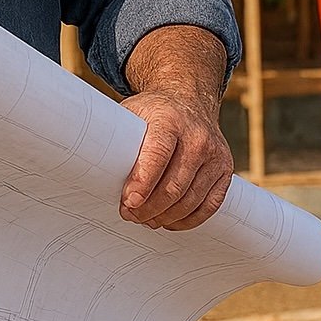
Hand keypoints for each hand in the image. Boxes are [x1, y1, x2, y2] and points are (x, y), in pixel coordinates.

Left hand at [119, 92, 233, 230]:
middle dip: (149, 207)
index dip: (143, 183)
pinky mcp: (225, 170)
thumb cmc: (154, 112)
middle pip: (174, 185)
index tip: (129, 202)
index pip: (158, 155)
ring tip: (145, 219)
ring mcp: (215, 154)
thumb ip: (119, 136)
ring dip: (165, 217)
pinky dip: (188, 219)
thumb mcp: (133, 112)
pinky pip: (210, 205)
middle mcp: (197, 137)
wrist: (190, 100)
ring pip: (191, 200)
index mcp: (169, 119)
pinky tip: (169, 220)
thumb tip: (95, 168)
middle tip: (130, 214)